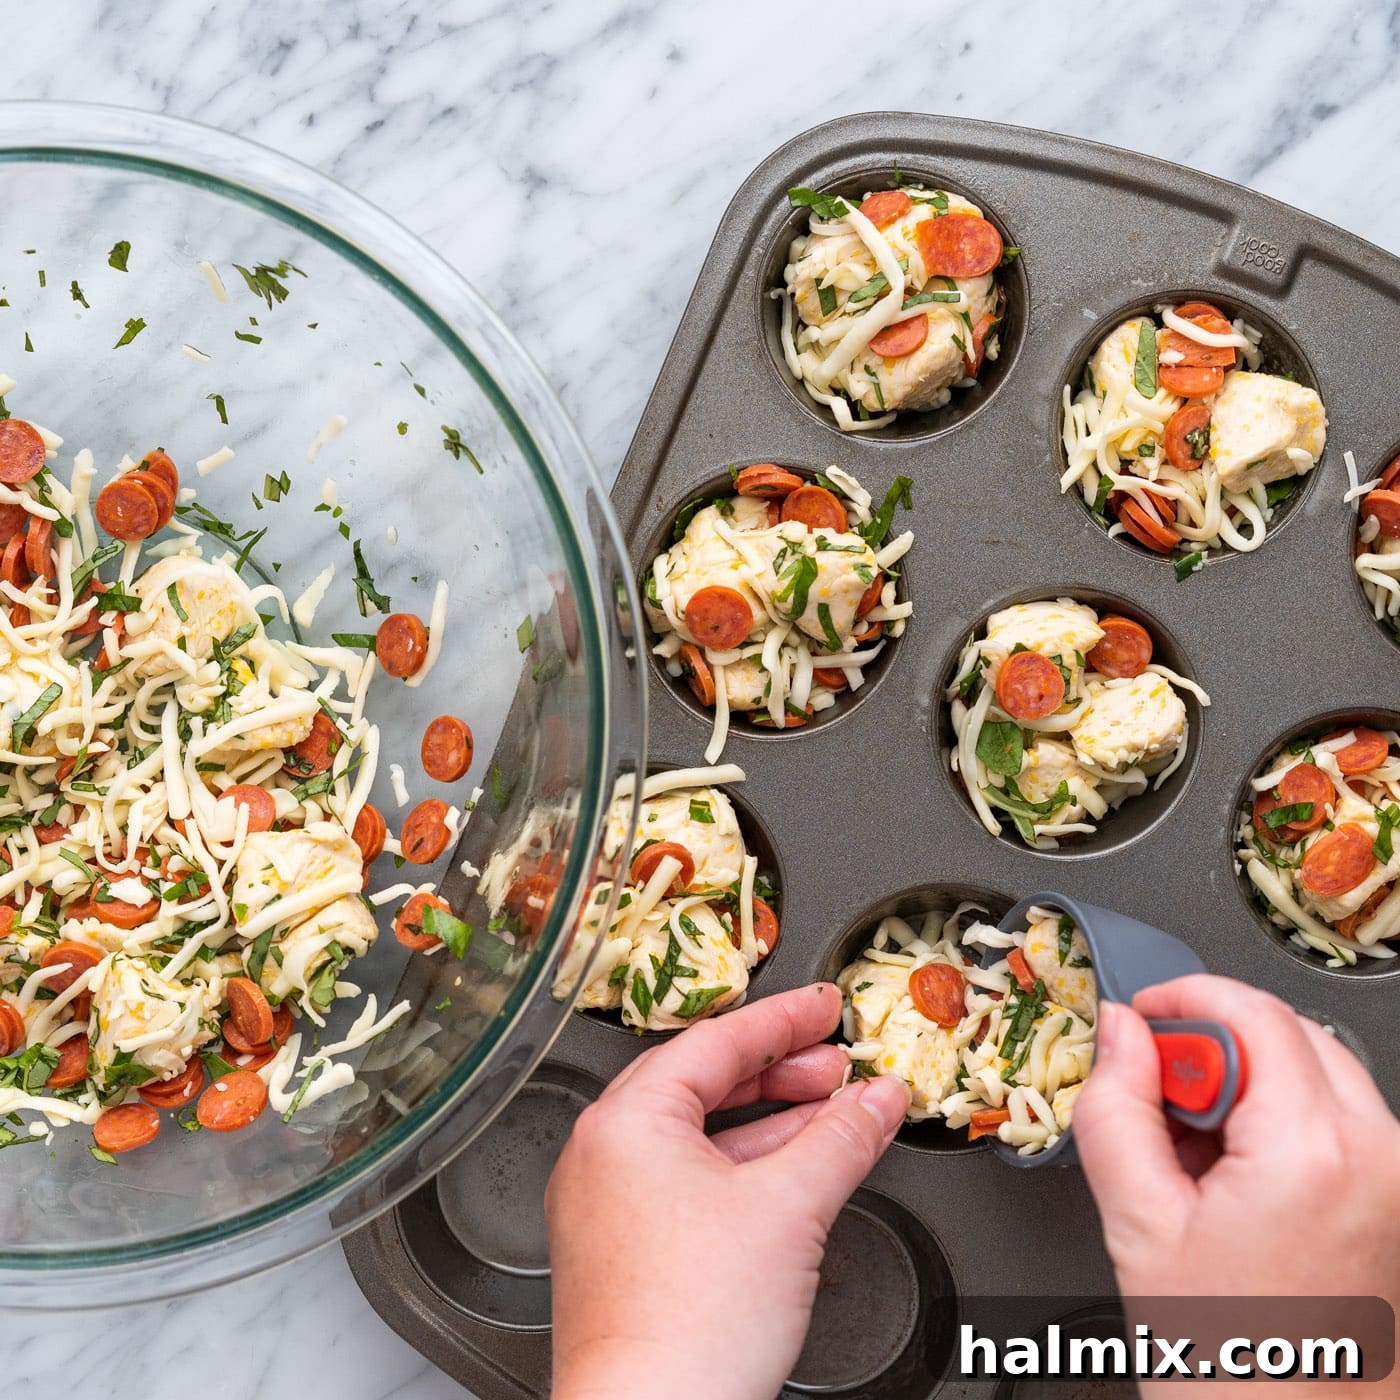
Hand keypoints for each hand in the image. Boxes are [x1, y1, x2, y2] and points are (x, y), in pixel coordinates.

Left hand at [546, 983, 909, 1399]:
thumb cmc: (690, 1326)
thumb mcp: (790, 1208)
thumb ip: (841, 1139)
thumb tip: (877, 1101)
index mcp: (626, 1121)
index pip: (716, 1041)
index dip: (784, 1018)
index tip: (825, 1006)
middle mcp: (603, 1154)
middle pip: (702, 1082)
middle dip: (780, 1070)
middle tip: (836, 1063)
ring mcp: (607, 1205)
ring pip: (698, 1137)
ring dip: (769, 1122)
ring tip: (831, 1115)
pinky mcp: (622, 1252)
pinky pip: (688, 1183)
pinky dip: (744, 1169)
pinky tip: (794, 1176)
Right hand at [1074, 975, 1399, 1385]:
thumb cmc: (1232, 1364)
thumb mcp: (1139, 1225)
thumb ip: (1116, 1108)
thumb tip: (1118, 1032)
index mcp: (1313, 1151)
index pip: (1251, 1012)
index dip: (1182, 999)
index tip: (1137, 1021)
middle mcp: (1377, 1154)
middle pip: (1289, 1031)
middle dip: (1212, 1043)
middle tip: (1154, 1094)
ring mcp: (1399, 1179)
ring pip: (1316, 1070)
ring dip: (1247, 1079)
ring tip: (1192, 1152)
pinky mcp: (1399, 1200)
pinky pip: (1339, 1117)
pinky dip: (1281, 1117)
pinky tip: (1234, 1177)